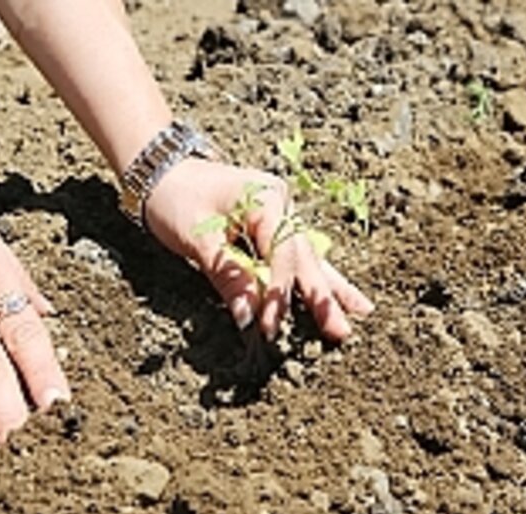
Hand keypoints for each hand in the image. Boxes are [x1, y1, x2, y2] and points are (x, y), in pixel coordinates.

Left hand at [144, 158, 374, 340]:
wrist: (163, 171)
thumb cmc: (175, 198)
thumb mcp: (195, 238)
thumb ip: (227, 276)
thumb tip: (248, 316)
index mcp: (264, 199)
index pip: (282, 252)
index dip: (279, 292)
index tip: (270, 325)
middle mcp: (280, 205)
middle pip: (305, 257)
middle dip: (322, 296)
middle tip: (341, 330)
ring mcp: (280, 216)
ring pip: (309, 258)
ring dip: (330, 289)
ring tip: (362, 312)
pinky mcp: (273, 230)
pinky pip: (298, 258)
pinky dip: (317, 278)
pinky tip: (348, 296)